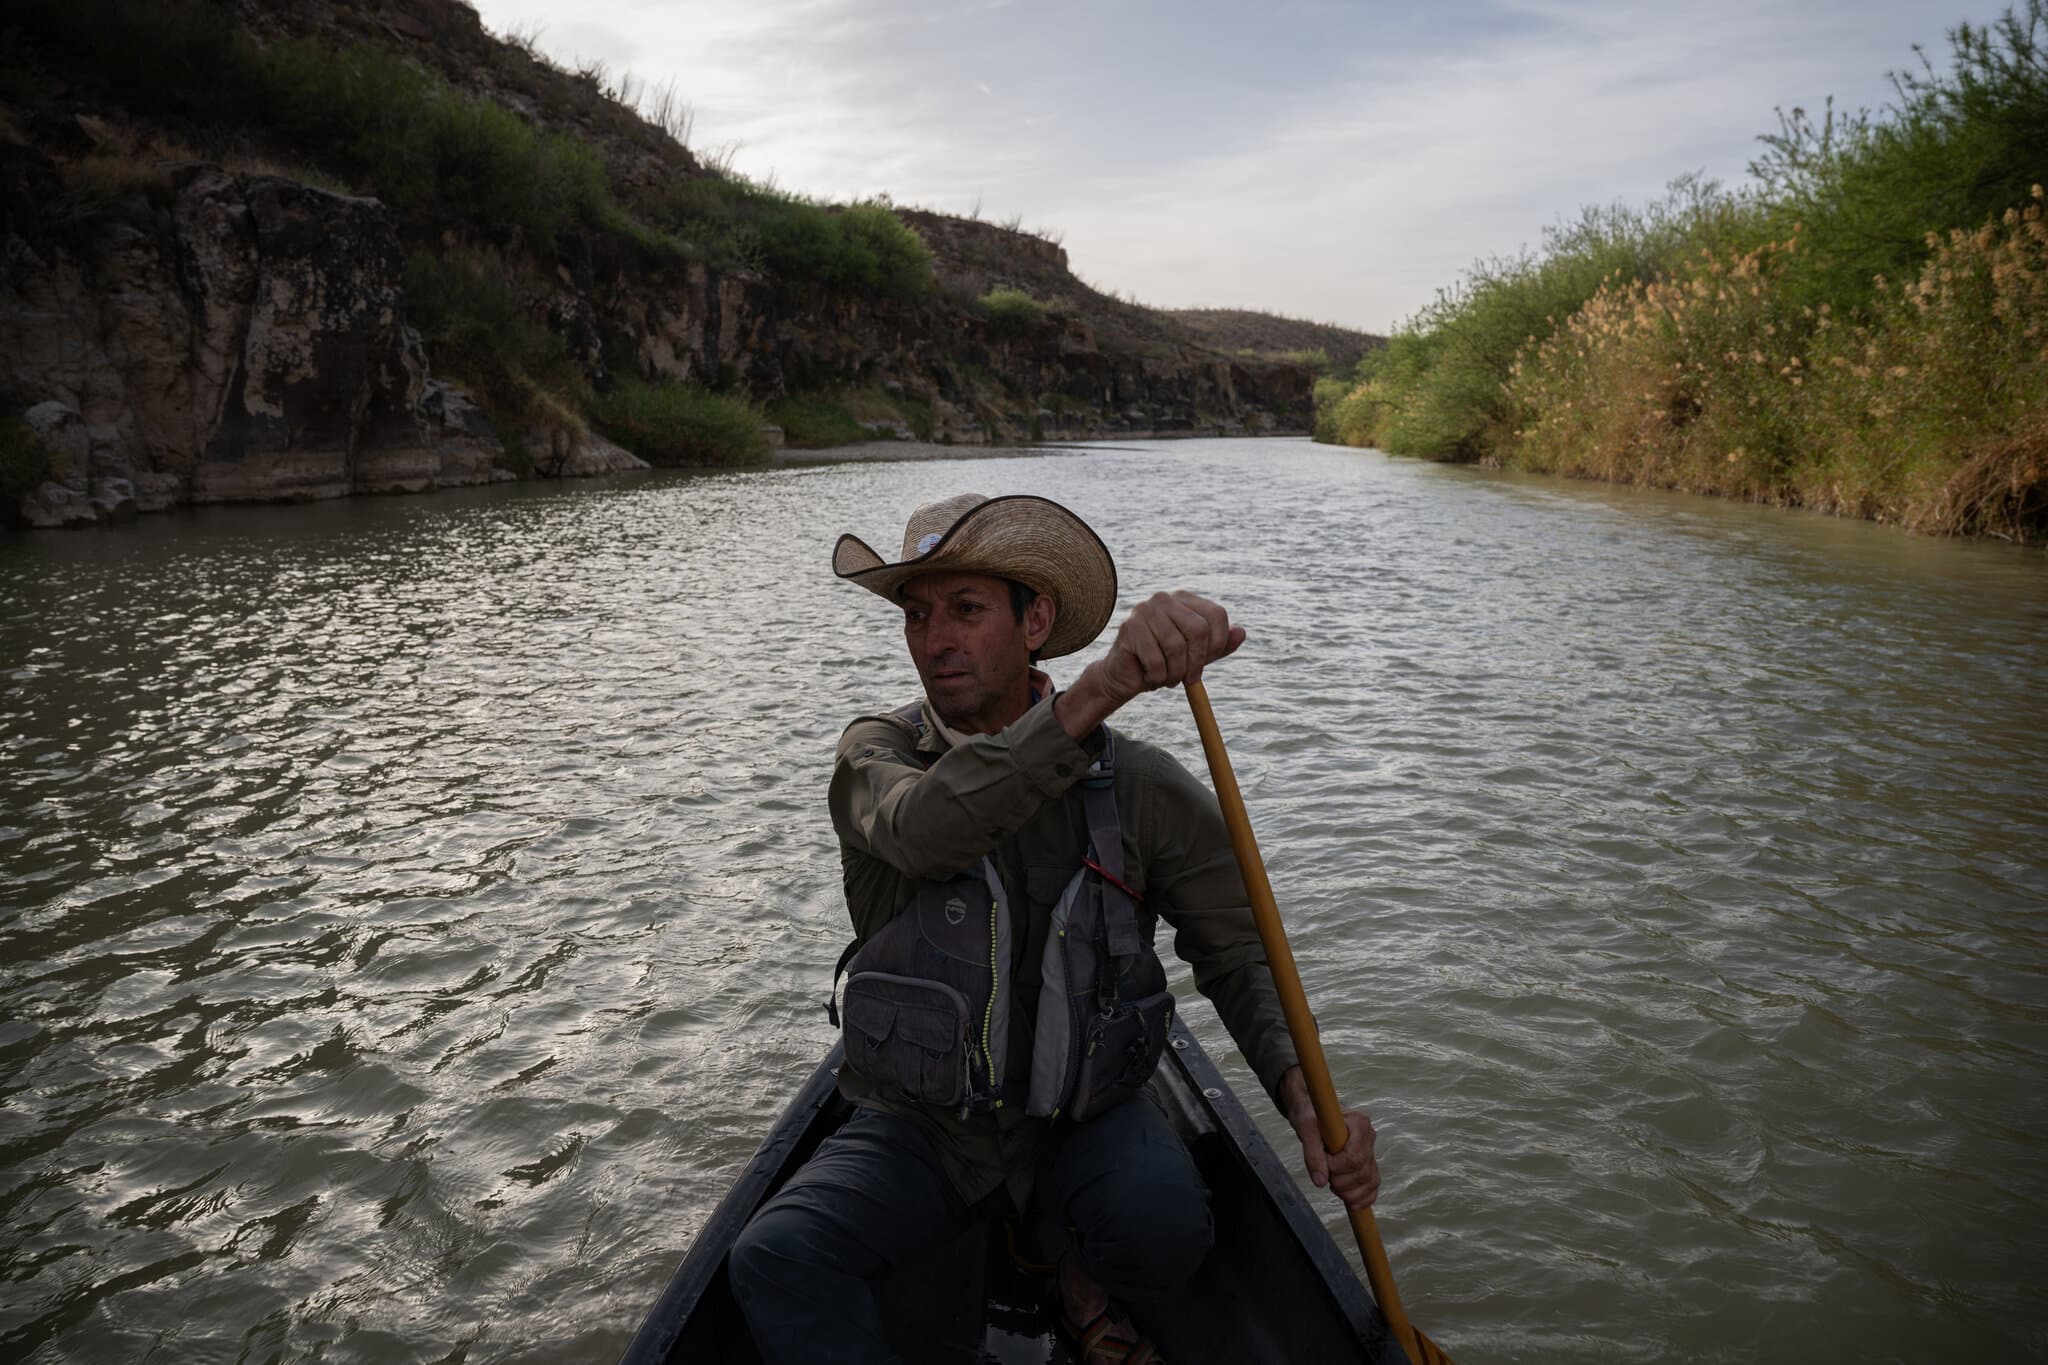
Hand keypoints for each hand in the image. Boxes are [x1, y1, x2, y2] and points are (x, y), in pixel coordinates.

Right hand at [1057, 591, 1245, 737]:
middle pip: (1198, 630)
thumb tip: (1242, 633)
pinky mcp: (1130, 628)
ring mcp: (1145, 610)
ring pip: (1176, 647)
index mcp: (1184, 600)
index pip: (1217, 614)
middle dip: (1197, 662)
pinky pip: (1155, 660)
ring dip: (1175, 673)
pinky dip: (1157, 677)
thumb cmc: (1163, 663)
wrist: (1125, 676)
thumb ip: (1219, 645)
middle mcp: (1165, 599)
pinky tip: (1150, 677)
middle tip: (1189, 679)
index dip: (1219, 643)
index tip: (1208, 662)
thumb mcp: (1196, 655)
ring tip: (1168, 679)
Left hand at [1280, 1065, 1379, 1209]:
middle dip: (1341, 1182)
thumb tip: (1320, 1182)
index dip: (1337, 1167)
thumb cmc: (1309, 1115)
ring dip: (1350, 1192)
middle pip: (1362, 1172)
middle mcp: (1369, 1136)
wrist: (1313, 1111)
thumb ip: (1312, 1154)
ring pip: (1370, 1181)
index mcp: (1359, 1123)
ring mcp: (1370, 1150)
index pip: (1354, 1157)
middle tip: (1324, 1175)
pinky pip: (1373, 1184)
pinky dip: (1365, 1197)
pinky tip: (1353, 1204)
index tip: (1323, 1160)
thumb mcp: (1305, 1129)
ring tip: (1333, 1185)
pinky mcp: (1367, 1162)